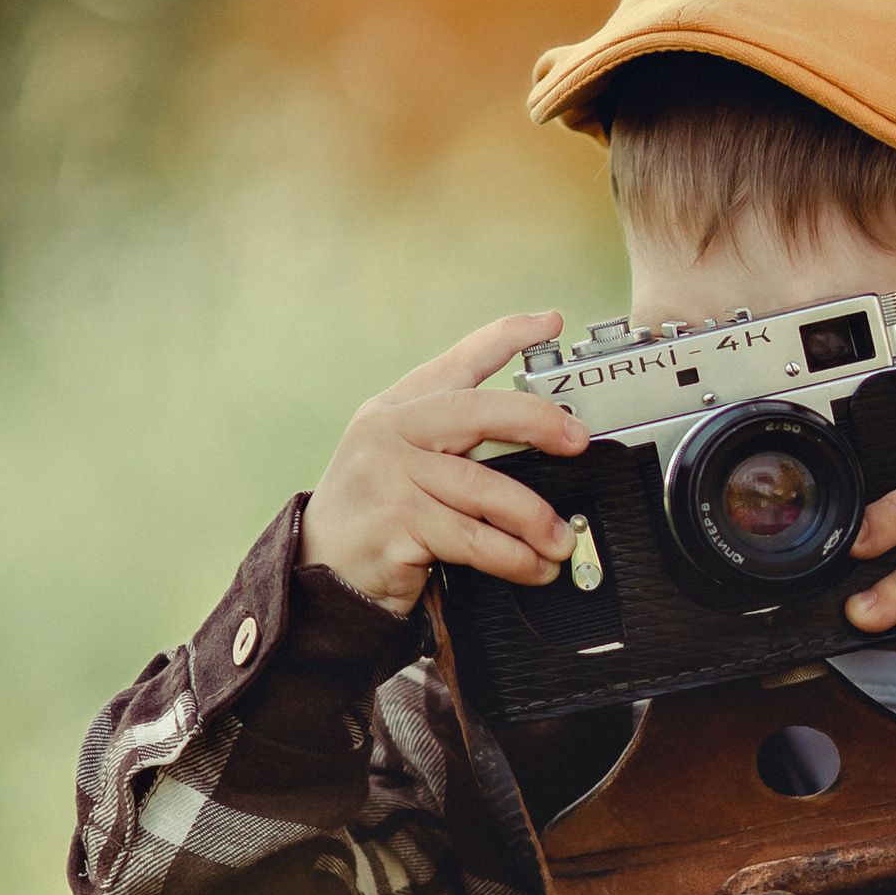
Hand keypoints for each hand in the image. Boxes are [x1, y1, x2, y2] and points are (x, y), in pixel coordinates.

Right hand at [301, 310, 587, 615]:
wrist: (317, 571)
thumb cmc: (373, 514)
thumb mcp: (401, 459)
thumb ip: (452, 441)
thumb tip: (538, 442)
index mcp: (396, 409)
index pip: (457, 362)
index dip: (507, 337)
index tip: (550, 323)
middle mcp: (388, 433)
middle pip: (476, 413)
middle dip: (537, 422)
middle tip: (578, 440)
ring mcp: (388, 478)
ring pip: (482, 487)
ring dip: (533, 517)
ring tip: (559, 540)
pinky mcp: (394, 526)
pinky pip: (471, 539)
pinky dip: (511, 557)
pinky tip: (532, 567)